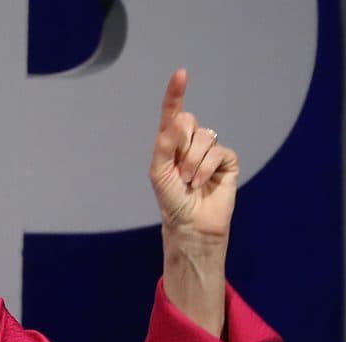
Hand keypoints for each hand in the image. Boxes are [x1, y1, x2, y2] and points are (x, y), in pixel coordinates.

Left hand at [149, 69, 238, 240]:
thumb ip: (165, 145)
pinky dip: (206, 169)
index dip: (176, 94)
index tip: (181, 74)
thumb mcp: (159, 172)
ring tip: (189, 181)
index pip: (173, 114)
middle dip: (181, 146)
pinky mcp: (227, 161)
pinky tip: (202, 182)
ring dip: (192, 163)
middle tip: (178, 171)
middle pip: (189, 123)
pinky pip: (218, 152)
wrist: (191, 223)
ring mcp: (210, 150)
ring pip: (204, 138)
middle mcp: (190, 142)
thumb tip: (176, 120)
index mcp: (170, 143)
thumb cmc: (171, 199)